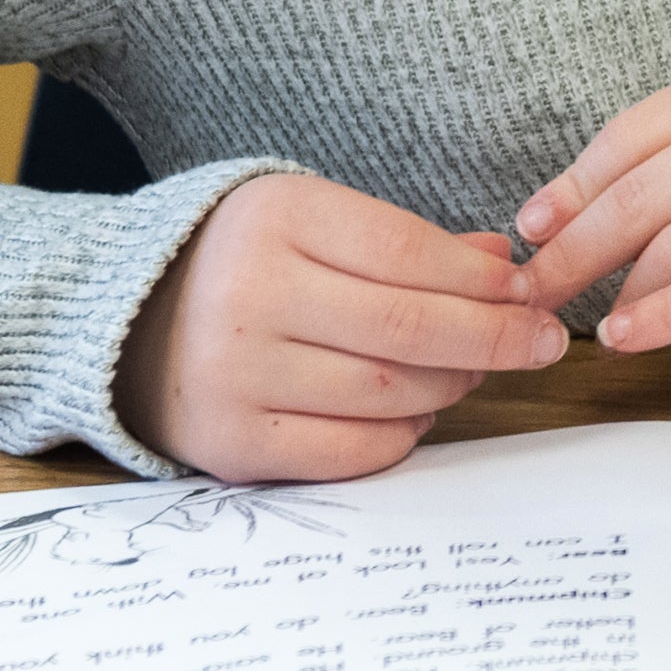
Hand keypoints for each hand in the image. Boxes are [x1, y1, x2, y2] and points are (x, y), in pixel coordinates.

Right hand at [113, 171, 568, 484]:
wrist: (126, 325)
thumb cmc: (244, 263)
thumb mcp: (314, 221)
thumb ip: (408, 242)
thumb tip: (506, 263)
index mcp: (276, 219)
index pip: (409, 253)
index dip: (484, 280)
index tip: (531, 292)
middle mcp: (249, 297)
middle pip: (408, 328)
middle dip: (494, 339)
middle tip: (543, 342)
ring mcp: (234, 376)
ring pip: (389, 394)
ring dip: (453, 386)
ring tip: (472, 371)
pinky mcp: (231, 444)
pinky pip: (350, 451)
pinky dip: (402, 435)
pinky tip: (418, 411)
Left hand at [514, 64, 670, 358]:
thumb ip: (659, 170)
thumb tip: (542, 220)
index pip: (633, 137)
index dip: (571, 189)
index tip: (531, 232)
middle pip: (642, 196)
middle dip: (575, 252)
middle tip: (533, 294)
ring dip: (619, 294)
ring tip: (594, 324)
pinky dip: (659, 319)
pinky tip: (628, 337)